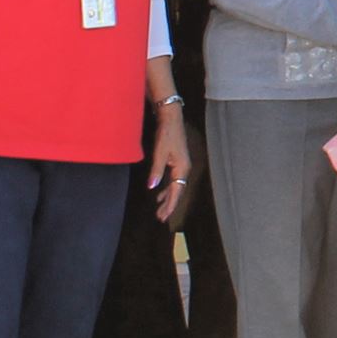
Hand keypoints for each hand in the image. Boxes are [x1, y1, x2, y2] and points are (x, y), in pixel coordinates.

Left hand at [147, 105, 191, 224]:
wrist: (171, 119)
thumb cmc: (167, 135)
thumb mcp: (159, 153)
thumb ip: (156, 171)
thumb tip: (152, 187)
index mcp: (182, 168)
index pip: (176, 191)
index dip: (170, 204)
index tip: (164, 216)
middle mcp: (184, 169)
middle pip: (177, 191)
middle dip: (169, 205)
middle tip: (160, 217)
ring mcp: (181, 165)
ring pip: (176, 186)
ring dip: (168, 198)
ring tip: (160, 209)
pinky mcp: (177, 162)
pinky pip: (173, 180)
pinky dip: (167, 189)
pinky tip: (159, 193)